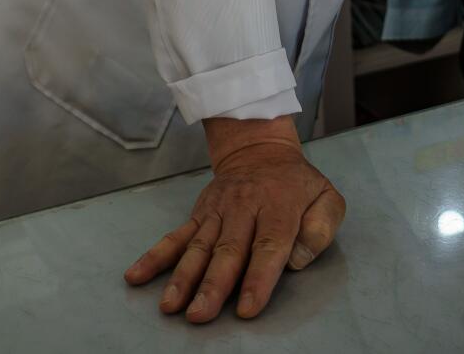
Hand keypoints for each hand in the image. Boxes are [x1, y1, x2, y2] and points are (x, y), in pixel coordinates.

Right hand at [123, 117, 344, 322]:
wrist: (259, 150)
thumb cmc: (296, 185)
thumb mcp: (326, 198)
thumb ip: (321, 228)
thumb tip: (298, 259)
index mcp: (278, 208)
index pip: (268, 247)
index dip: (257, 279)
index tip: (247, 308)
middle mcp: (243, 209)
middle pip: (227, 251)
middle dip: (212, 285)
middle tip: (200, 314)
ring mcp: (217, 211)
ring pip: (198, 247)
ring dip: (182, 277)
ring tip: (170, 305)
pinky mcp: (199, 214)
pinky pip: (175, 236)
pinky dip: (155, 257)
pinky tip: (137, 275)